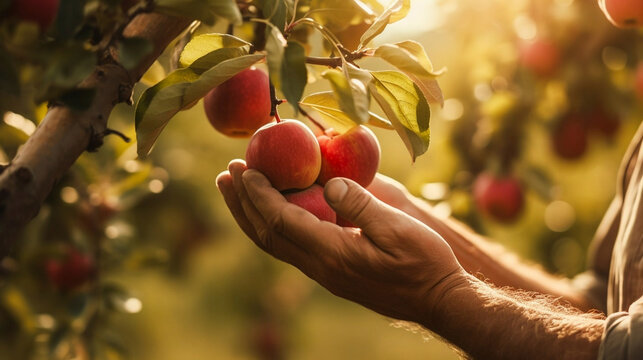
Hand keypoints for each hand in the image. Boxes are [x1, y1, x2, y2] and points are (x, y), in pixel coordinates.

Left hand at [216, 160, 464, 322]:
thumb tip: (330, 184)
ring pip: (274, 244)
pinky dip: (271, 225)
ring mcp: (324, 273)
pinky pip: (289, 248)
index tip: (245, 169)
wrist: (437, 300)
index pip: (282, 221)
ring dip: (250, 216)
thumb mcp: (398, 228)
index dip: (260, 194)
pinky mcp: (331, 273)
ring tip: (235, 191)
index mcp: (333, 253)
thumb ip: (362, 205)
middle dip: (243, 204)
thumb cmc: (424, 262)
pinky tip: (272, 210)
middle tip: (225, 174)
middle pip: (266, 235)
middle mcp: (320, 267)